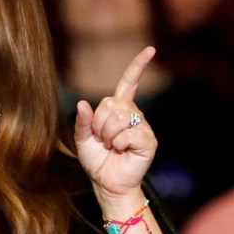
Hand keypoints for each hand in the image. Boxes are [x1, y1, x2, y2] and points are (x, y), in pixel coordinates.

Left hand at [74, 47, 157, 199]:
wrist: (106, 183)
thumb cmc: (97, 161)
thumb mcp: (83, 139)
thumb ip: (83, 121)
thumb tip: (83, 104)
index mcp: (118, 110)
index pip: (129, 83)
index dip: (138, 67)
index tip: (150, 50)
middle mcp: (133, 114)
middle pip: (112, 103)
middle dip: (99, 123)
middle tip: (103, 139)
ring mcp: (142, 126)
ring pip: (118, 117)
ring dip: (107, 135)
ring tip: (112, 146)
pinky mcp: (148, 140)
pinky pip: (128, 133)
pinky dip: (119, 143)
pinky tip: (122, 151)